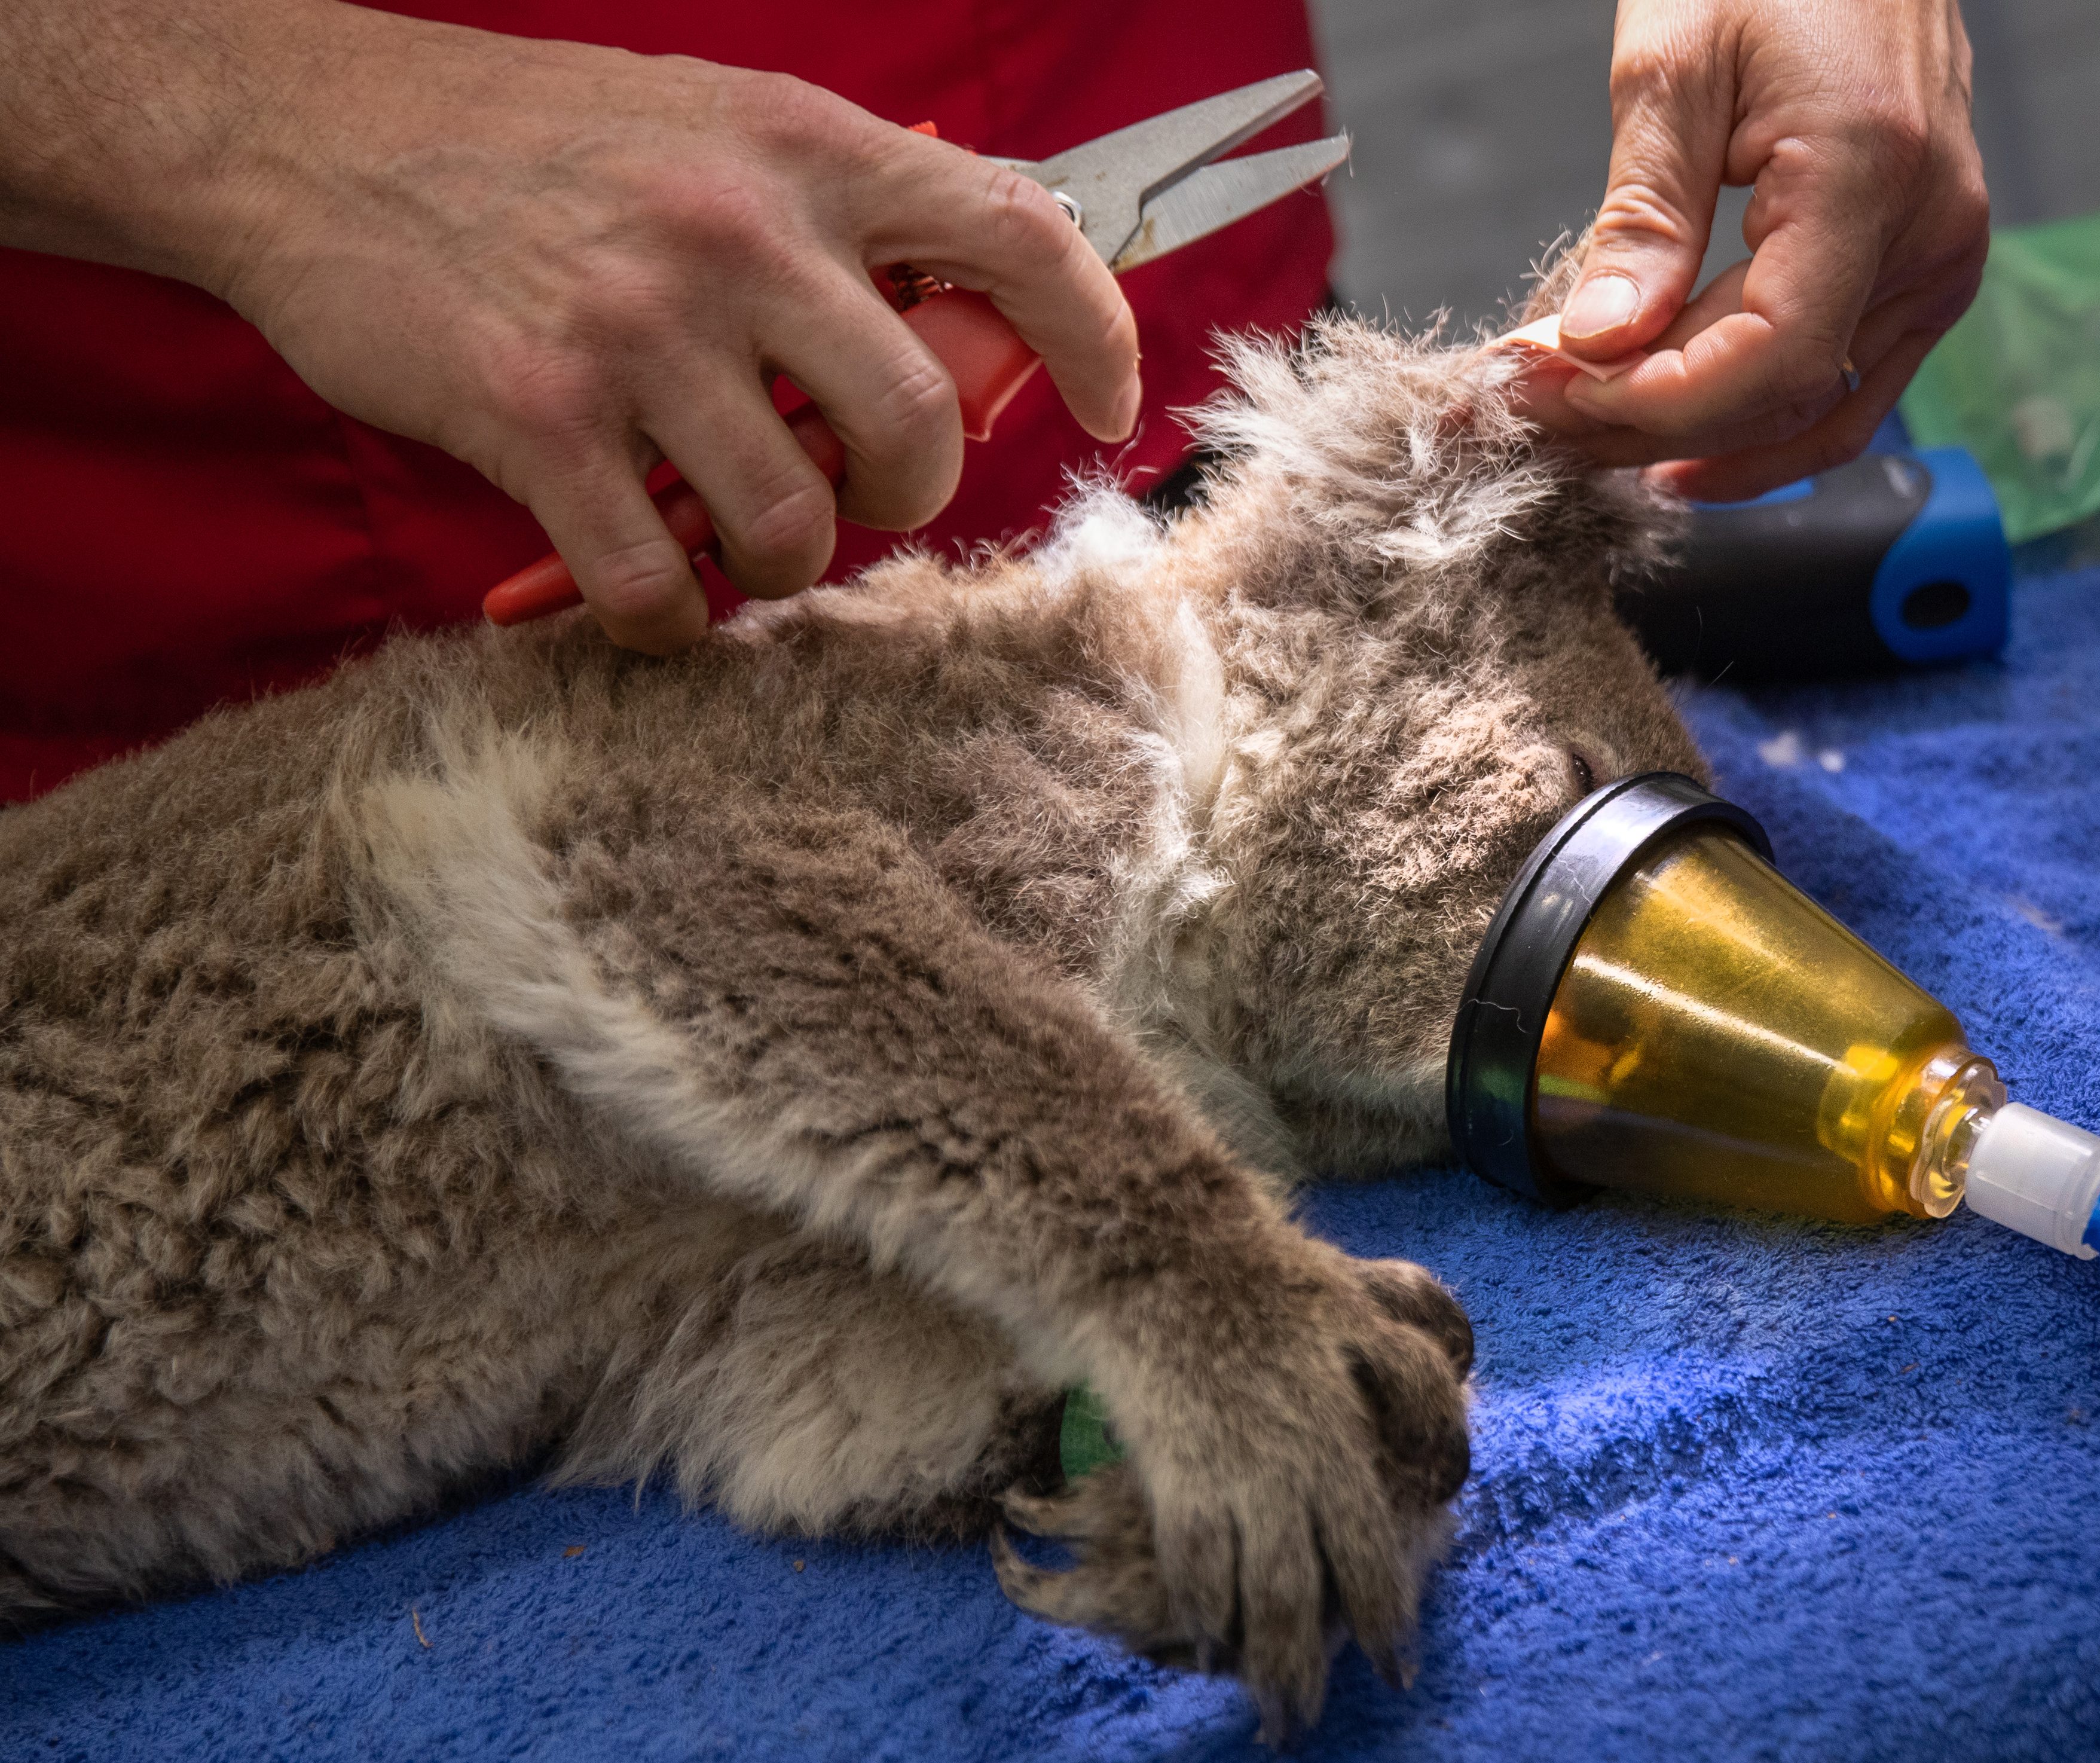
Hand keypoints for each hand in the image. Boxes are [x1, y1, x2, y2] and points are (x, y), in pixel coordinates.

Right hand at [172, 5, 1140, 652]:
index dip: (1094, 338)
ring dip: (784, 568)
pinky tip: (646, 589)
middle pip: (920, 426)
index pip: (1018, 238)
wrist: (309, 135)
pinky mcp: (535, 416)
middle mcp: (738, 232)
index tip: (1108, 410)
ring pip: (796, 524)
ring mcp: (636, 328)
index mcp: (807, 148)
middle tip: (859, 497)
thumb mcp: (719, 125)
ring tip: (737, 539)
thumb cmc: (539, 145)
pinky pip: (656, 580)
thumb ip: (844, 211)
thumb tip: (981, 306)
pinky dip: (668, 618)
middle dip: (908, 498)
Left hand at [1514, 0, 1988, 501]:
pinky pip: (1851, 383)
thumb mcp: (1672, 65)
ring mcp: (1941, 259)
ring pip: (1823, 411)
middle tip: (1532, 414)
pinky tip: (1682, 442)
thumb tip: (1596, 344)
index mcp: (1872, 171)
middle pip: (1788, 393)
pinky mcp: (1929, 270)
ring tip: (1590, 436)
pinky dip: (1763, 421)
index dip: (1660, 400)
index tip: (1556, 393)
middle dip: (1649, 422)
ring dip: (1702, 438)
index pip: (1774, 353)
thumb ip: (1644, 217)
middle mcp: (1931, 233)